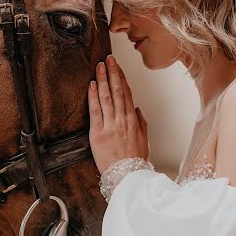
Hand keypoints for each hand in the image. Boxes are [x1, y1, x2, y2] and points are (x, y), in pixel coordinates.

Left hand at [88, 54, 149, 173]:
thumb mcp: (144, 141)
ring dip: (102, 79)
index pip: (128, 94)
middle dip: (113, 73)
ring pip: (107, 97)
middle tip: (109, 58)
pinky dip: (93, 96)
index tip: (119, 67)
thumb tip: (137, 110)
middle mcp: (122, 120)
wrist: (127, 177)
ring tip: (99, 66)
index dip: (123, 79)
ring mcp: (110, 125)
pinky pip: (96, 111)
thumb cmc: (135, 162)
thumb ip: (141, 124)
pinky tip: (91, 85)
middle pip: (118, 91)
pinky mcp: (98, 133)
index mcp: (133, 121)